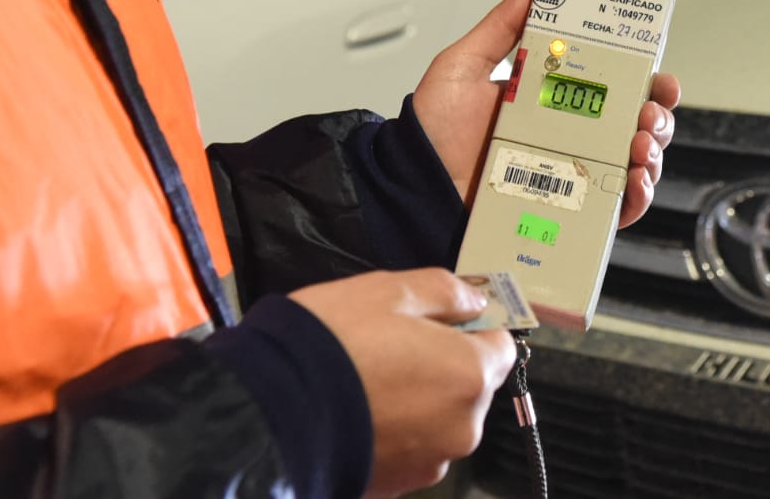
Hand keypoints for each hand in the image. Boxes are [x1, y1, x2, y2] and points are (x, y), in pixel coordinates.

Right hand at [289, 268, 514, 496]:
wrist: (268, 413)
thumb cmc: (332, 344)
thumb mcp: (390, 290)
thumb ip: (445, 293)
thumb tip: (475, 302)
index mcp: (470, 374)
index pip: (501, 346)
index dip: (474, 329)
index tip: (444, 321)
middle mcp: (462, 427)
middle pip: (470, 387)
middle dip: (442, 366)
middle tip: (392, 346)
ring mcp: (428, 463)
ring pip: (438, 421)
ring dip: (416, 402)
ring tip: (365, 380)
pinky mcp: (394, 486)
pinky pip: (407, 449)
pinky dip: (391, 431)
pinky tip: (355, 411)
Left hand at [413, 0, 680, 227]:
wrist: (412, 187)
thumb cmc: (431, 134)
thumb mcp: (462, 65)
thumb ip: (500, 27)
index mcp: (553, 100)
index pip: (614, 85)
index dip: (646, 78)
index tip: (655, 70)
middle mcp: (568, 137)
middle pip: (636, 123)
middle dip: (657, 114)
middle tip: (649, 109)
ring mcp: (570, 175)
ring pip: (635, 164)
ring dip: (653, 152)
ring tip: (638, 144)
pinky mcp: (566, 212)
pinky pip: (615, 210)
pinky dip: (637, 198)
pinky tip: (632, 182)